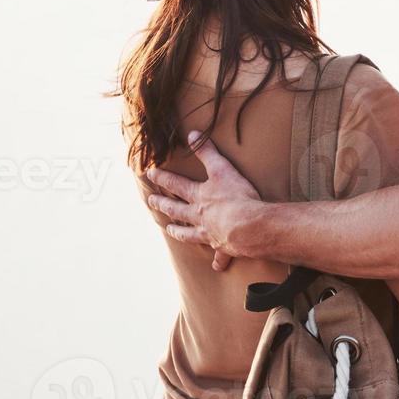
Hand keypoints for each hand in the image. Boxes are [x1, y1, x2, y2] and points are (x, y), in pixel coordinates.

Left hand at [145, 131, 265, 270]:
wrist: (249, 227)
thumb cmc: (238, 197)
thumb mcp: (222, 169)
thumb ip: (207, 152)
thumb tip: (192, 133)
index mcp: (199, 197)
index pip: (176, 184)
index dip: (163, 178)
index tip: (149, 173)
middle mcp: (200, 216)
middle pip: (177, 210)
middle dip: (163, 205)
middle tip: (151, 202)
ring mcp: (210, 233)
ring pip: (190, 233)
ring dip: (180, 232)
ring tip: (170, 231)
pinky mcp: (225, 247)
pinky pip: (221, 255)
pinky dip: (219, 260)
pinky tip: (218, 265)